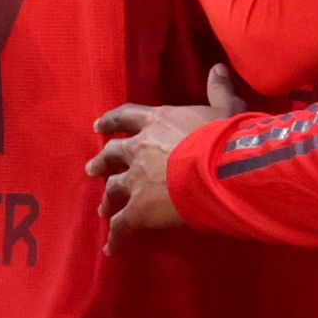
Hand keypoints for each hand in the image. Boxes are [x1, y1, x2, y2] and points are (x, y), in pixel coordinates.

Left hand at [86, 67, 246, 251]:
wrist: (217, 168)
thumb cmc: (223, 136)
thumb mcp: (225, 107)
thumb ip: (218, 90)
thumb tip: (218, 68)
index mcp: (157, 121)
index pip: (127, 116)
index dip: (112, 121)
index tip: (99, 126)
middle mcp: (139, 148)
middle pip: (112, 154)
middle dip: (102, 162)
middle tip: (92, 169)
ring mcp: (136, 179)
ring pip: (113, 189)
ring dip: (107, 199)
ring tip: (102, 209)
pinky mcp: (138, 209)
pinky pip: (122, 225)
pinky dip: (116, 237)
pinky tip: (112, 249)